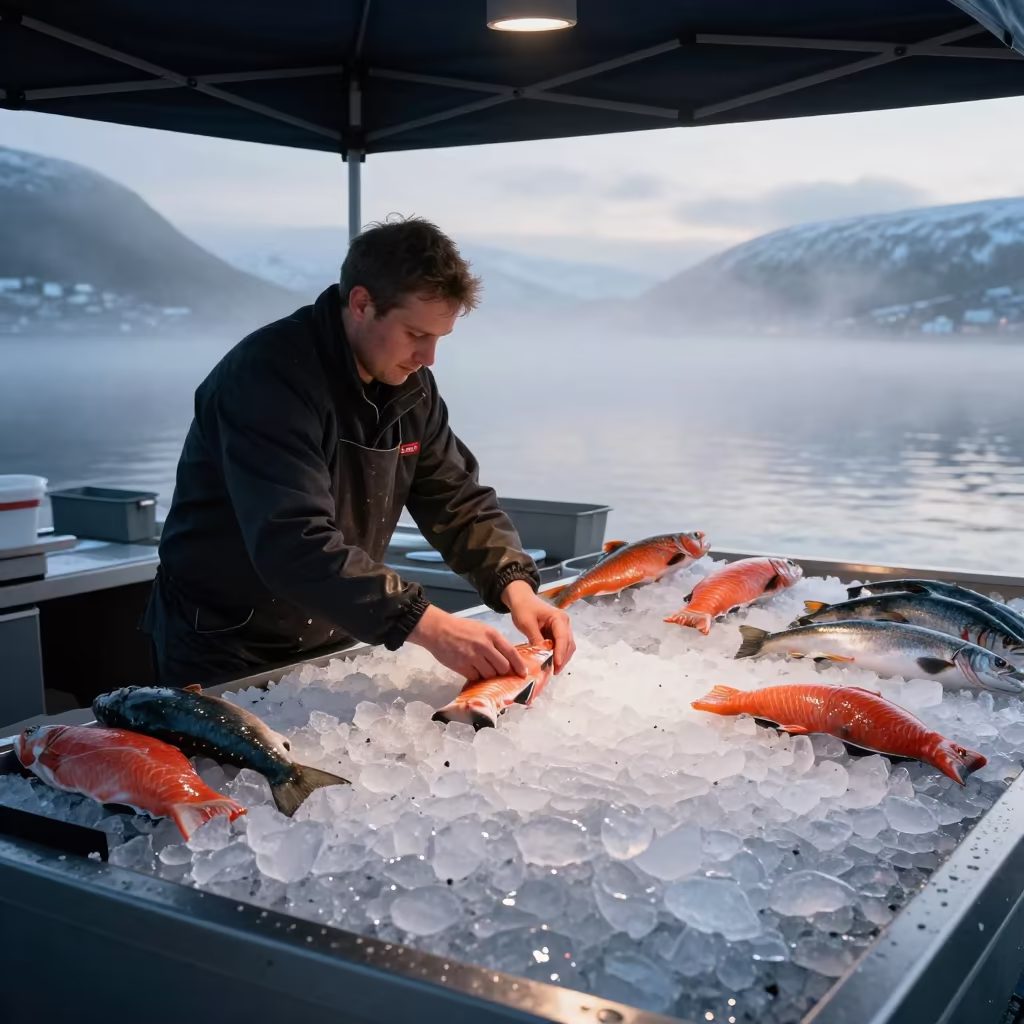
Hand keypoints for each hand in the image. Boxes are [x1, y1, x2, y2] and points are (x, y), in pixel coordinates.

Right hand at [408, 605, 528, 680]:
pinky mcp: (462, 666)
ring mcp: (473, 657)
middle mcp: (484, 646)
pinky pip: (476, 677)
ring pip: (490, 675)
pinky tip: (472, 670)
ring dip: (489, 676)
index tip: (523, 674)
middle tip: (499, 673)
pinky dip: (476, 677)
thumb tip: (507, 660)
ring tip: (482, 669)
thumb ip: (494, 643)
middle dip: (503, 673)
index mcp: (491, 634)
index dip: (519, 665)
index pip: (511, 652)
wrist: (438, 629)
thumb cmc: (461, 629)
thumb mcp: (482, 629)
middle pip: (503, 667)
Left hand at [502, 580, 575, 673]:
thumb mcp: (527, 623)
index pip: (563, 638)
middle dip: (563, 658)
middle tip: (554, 672)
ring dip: (562, 658)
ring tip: (553, 670)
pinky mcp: (557, 632)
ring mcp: (563, 627)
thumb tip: (542, 655)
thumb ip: (536, 639)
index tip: (556, 665)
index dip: (560, 653)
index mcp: (559, 618)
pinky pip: (561, 645)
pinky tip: (551, 662)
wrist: (521, 598)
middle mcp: (564, 623)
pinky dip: (558, 654)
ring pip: (567, 646)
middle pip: (568, 644)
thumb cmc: (523, 608)